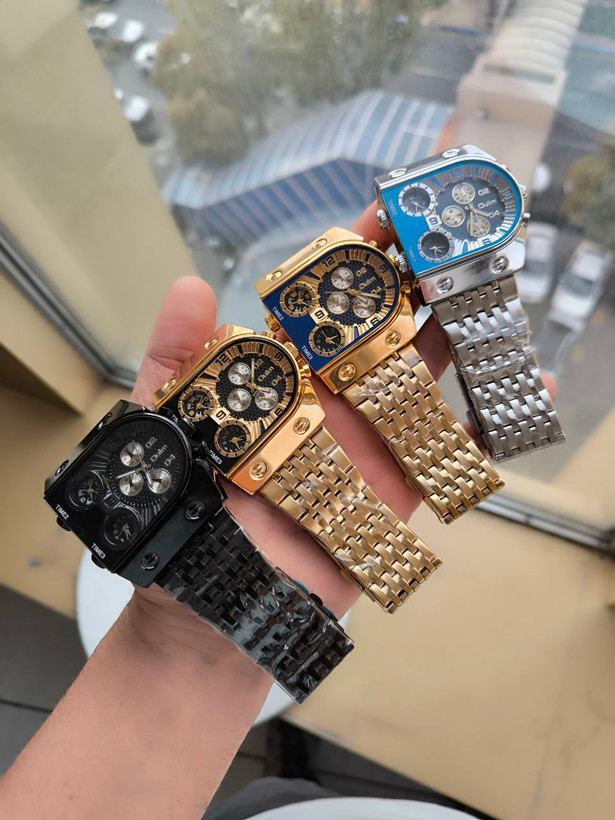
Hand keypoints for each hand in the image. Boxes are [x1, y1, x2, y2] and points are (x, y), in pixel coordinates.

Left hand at [128, 201, 556, 665]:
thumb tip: (189, 287)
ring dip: (462, 333)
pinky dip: (486, 423)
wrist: (214, 605)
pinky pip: (448, 449)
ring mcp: (368, 440)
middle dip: (423, 278)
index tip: (392, 210)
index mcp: (281, 375)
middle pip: (387, 324)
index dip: (358, 256)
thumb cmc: (181, 519)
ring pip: (425, 374)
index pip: (325, 300)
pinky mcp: (395, 489)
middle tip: (464, 235)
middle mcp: (331, 398)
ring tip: (498, 291)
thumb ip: (175, 362)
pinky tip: (524, 390)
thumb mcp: (165, 429)